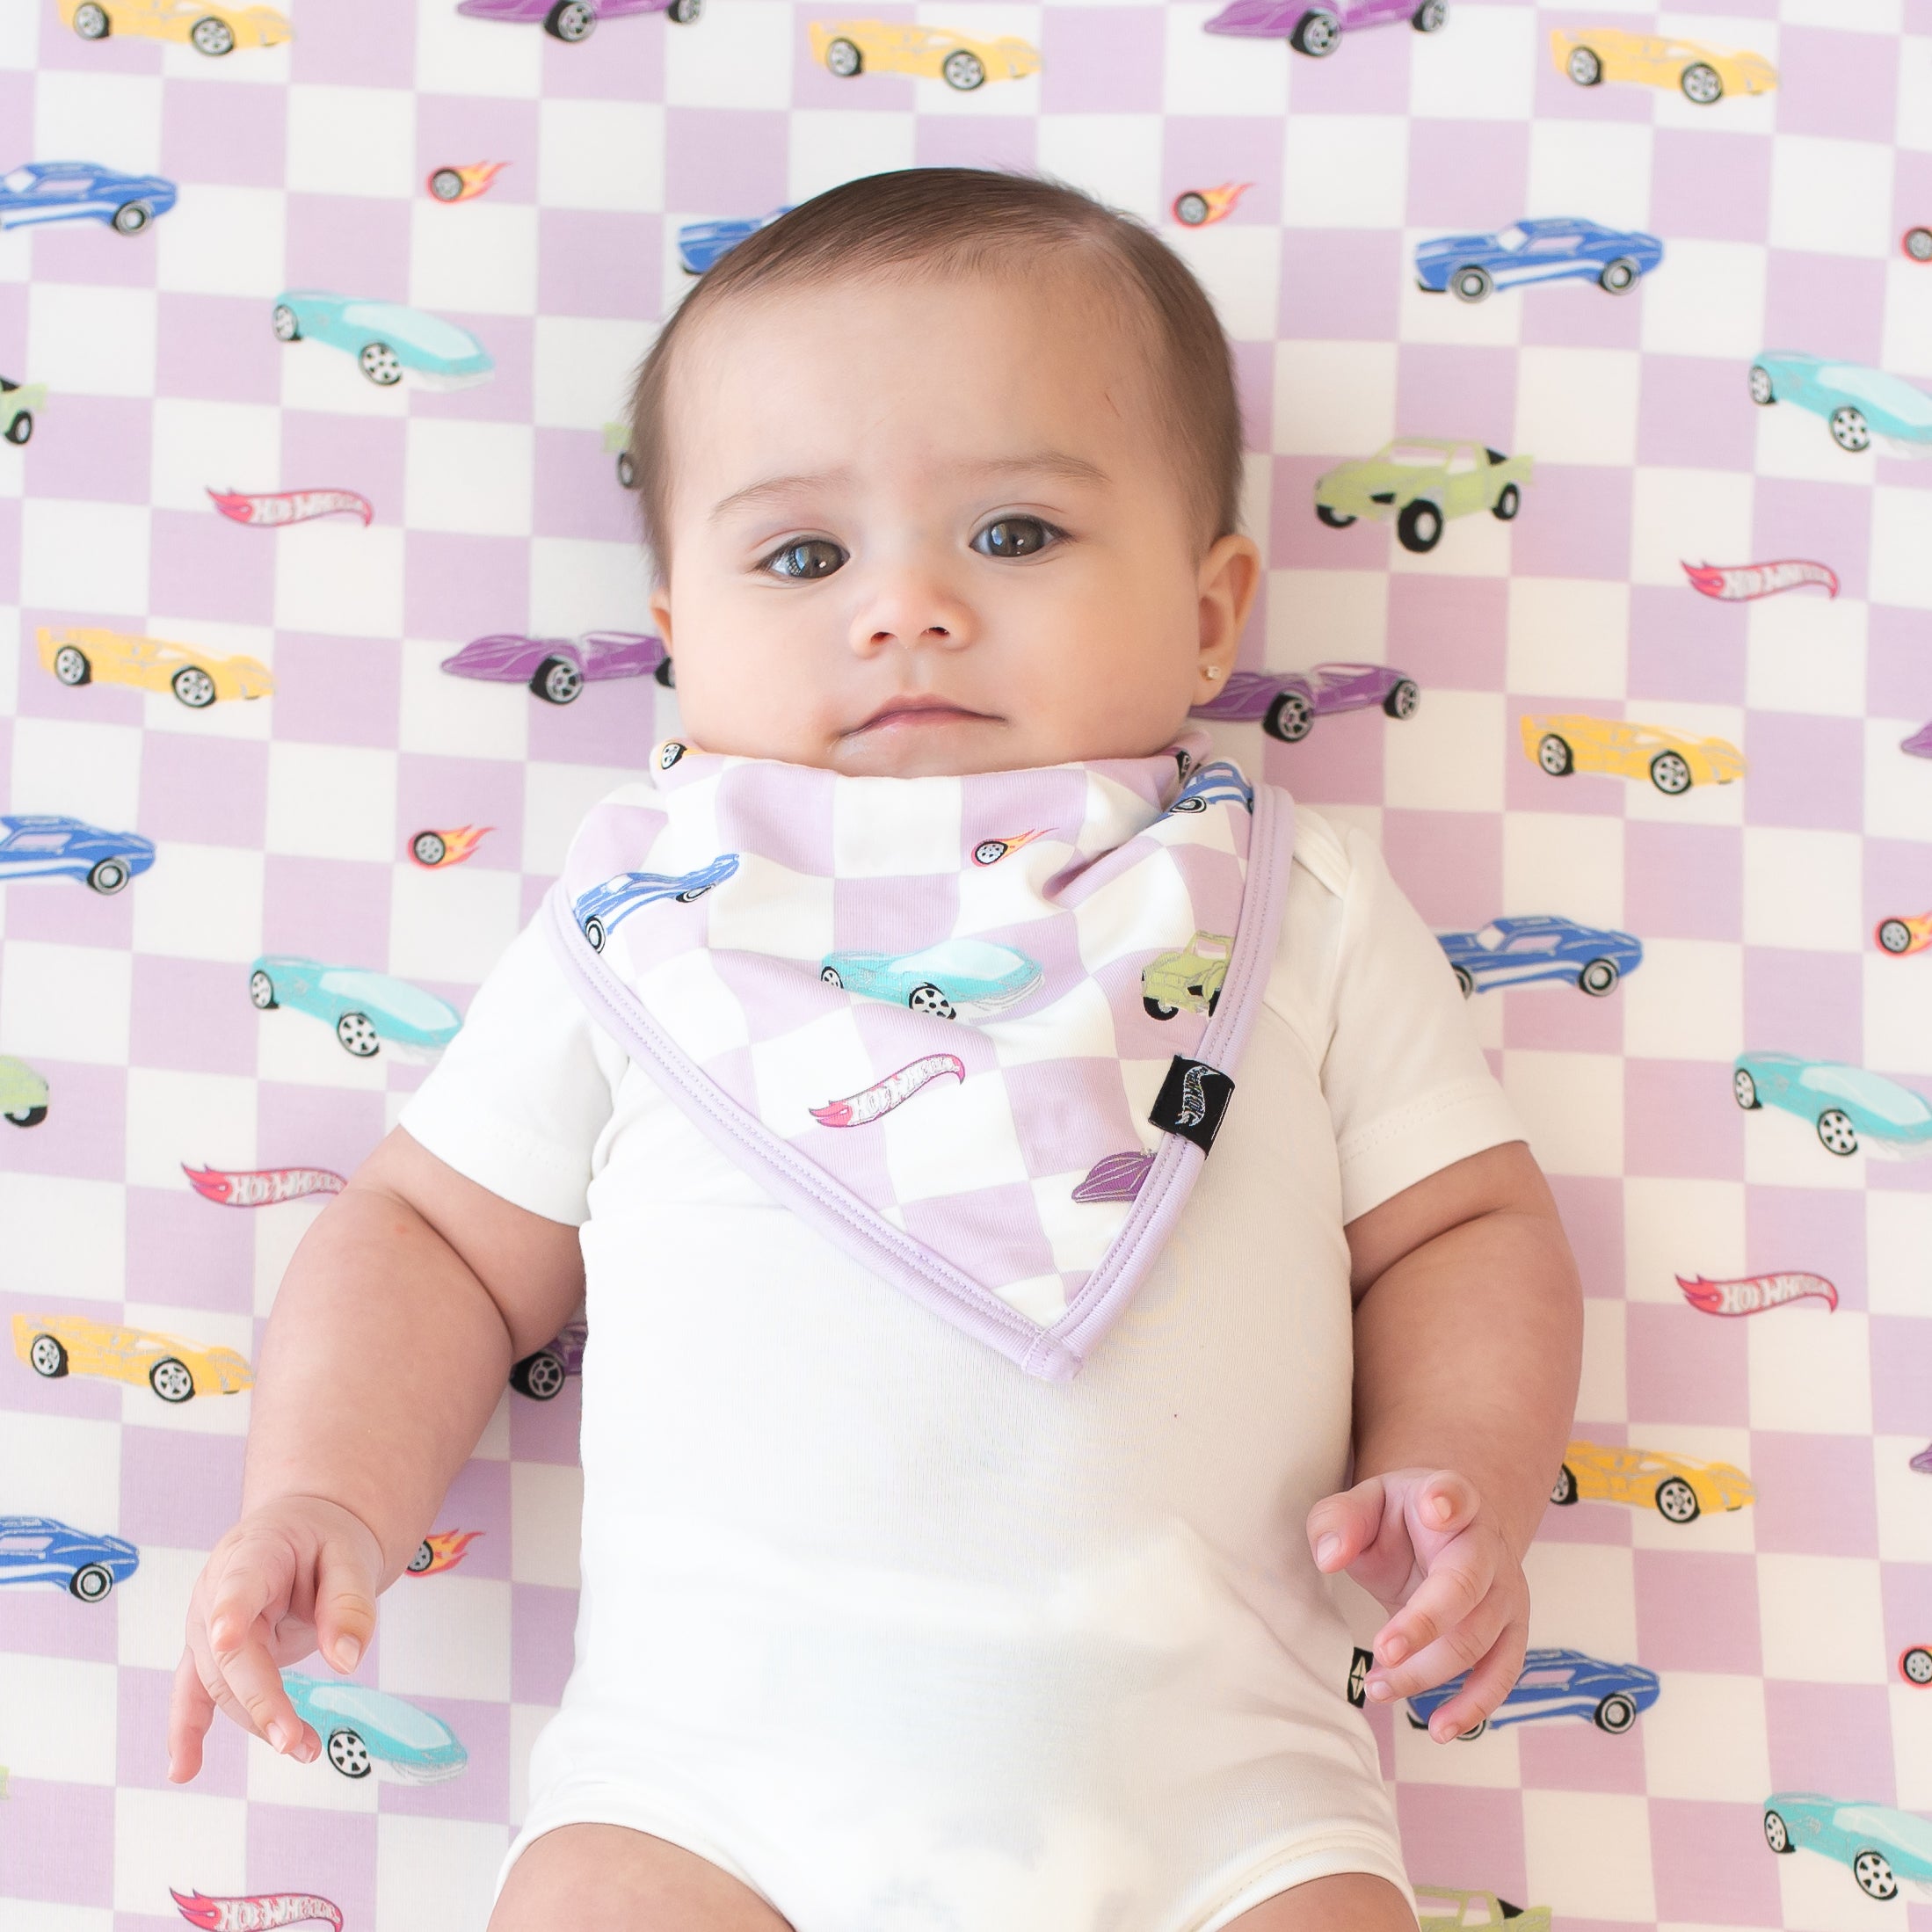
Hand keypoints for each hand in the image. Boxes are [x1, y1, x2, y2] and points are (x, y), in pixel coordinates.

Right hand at [166, 1494, 384, 1782]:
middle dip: (260, 1699)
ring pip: (221, 1682)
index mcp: (256, 1551)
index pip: (241, 1583)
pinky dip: (187, 1730)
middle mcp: (218, 1589)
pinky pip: (192, 1693)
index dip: (232, 1611)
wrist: (302, 1531)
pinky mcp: (209, 1652)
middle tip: (292, 1739)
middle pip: (232, 1653)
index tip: (227, 1638)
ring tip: (303, 1749)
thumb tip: (346, 1662)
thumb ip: (349, 1604)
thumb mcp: (351, 1556)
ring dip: (255, 1720)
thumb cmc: (325, 1539)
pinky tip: (184, 1769)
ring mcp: (206, 1624)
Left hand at [1307, 1467, 1527, 1741]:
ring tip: (1378, 1688)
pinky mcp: (1511, 1633)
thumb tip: (1328, 1558)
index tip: (1436, 1508)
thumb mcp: (1362, 1506)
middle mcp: (1488, 1546)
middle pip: (1466, 1586)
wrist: (1449, 1531)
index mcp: (1450, 1500)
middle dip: (1425, 1622)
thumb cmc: (1399, 1519)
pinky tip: (1440, 1728)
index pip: (1454, 1494)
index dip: (1448, 1500)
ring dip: (1428, 1672)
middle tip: (1383, 1651)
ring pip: (1479, 1640)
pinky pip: (1502, 1675)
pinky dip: (1474, 1706)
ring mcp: (1507, 1592)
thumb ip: (1338, 1521)